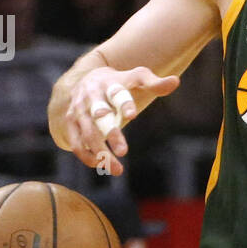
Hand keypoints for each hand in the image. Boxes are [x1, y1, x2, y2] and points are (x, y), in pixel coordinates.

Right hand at [61, 65, 179, 175]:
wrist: (87, 79)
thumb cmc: (118, 81)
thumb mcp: (136, 77)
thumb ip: (155, 83)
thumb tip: (176, 81)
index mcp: (109, 84)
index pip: (117, 93)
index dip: (124, 103)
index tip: (132, 114)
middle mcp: (91, 97)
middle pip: (100, 116)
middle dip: (111, 134)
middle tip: (124, 151)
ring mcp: (78, 111)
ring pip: (88, 134)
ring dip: (101, 153)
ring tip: (118, 170)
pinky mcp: (70, 124)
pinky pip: (76, 143)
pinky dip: (87, 156)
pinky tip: (100, 166)